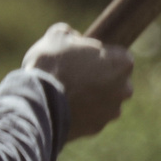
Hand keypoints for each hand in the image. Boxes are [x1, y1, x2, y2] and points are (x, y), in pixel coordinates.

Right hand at [24, 24, 133, 141]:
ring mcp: (112, 110)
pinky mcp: (98, 127)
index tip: (85, 57)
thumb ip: (69, 33)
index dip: (101, 56)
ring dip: (92, 97)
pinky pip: (92, 117)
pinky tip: (64, 107)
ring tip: (67, 93)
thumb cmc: (50, 65)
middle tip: (75, 75)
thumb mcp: (56, 37)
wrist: (36, 101)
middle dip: (100, 78)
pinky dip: (82, 113)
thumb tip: (72, 35)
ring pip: (105, 101)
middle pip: (115, 80)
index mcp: (122, 63)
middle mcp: (124, 88)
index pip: (119, 56)